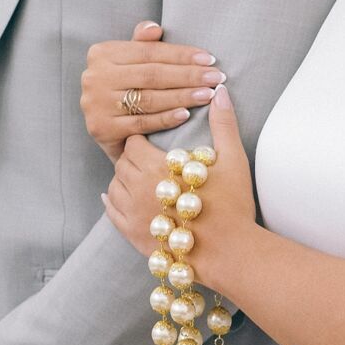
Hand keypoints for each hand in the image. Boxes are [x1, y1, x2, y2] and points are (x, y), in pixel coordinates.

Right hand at [81, 21, 226, 163]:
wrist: (107, 129)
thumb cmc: (125, 88)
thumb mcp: (130, 62)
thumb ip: (142, 43)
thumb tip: (155, 28)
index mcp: (101, 53)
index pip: (149, 51)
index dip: (181, 55)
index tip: (210, 59)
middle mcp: (94, 77)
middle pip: (151, 74)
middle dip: (188, 76)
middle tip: (216, 78)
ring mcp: (96, 104)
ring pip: (149, 99)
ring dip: (183, 96)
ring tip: (208, 94)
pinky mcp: (102, 129)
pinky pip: (142, 123)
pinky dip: (166, 118)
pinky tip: (186, 114)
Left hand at [105, 86, 256, 289]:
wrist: (230, 253)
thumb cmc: (232, 206)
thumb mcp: (232, 159)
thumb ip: (223, 123)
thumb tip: (221, 91)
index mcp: (158, 167)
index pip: (133, 143)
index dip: (143, 142)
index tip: (153, 144)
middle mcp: (138, 188)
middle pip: (121, 163)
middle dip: (133, 159)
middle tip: (148, 160)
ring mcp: (132, 214)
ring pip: (113, 186)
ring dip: (124, 180)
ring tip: (140, 179)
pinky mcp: (132, 236)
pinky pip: (111, 213)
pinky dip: (112, 202)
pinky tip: (117, 198)